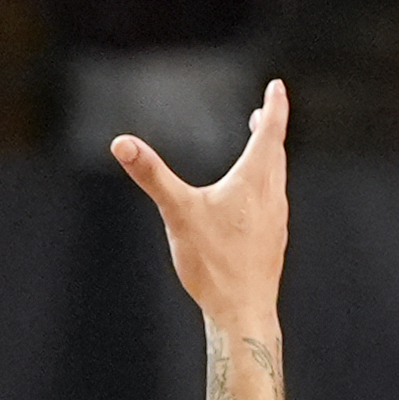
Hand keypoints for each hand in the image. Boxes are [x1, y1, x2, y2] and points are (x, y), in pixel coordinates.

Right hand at [112, 80, 292, 332]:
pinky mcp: (273, 245)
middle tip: (263, 115)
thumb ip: (151, 175)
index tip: (277, 87)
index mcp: (254, 180)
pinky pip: (272, 207)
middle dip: (268, 131)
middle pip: (275, 153)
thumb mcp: (177, 213)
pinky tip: (250, 211)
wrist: (243, 312)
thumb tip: (121, 143)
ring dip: (268, 162)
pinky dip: (264, 192)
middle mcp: (272, 196)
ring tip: (258, 158)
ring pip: (276, 181)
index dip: (274, 105)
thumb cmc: (214, 263)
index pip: (270, 130)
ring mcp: (276, 222)